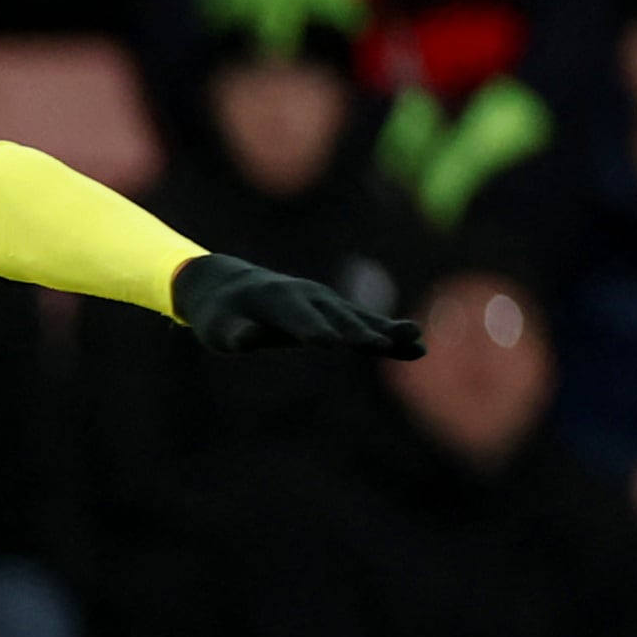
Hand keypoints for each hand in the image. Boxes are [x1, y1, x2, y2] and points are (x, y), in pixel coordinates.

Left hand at [173, 252, 422, 357]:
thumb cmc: (222, 315)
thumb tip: (248, 338)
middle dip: (359, 332)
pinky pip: (365, 324)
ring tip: (416, 342)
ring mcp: (325, 302)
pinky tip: (415, 347)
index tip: (331, 344)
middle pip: (337, 318)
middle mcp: (308, 296)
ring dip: (386, 332)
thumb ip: (236, 334)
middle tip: (382, 347)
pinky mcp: (335, 313)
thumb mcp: (219, 328)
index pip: (298, 318)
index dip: (313, 329)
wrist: (233, 288)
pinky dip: (388, 334)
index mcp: (277, 299)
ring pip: (359, 320)